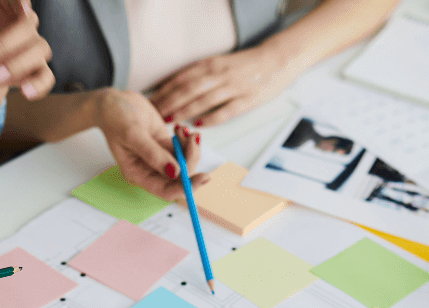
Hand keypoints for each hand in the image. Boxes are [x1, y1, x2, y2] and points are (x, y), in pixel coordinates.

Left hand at [0, 0, 52, 99]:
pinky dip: (39, 85)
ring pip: (39, 50)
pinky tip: (24, 92)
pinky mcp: (38, 69)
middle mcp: (26, 25)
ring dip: (16, 65)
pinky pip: (47, 77)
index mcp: (8, 8)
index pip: (20, 0)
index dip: (23, 3)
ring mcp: (35, 47)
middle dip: (4, 44)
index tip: (22, 7)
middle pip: (28, 27)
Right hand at [95, 89, 208, 200]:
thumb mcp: (132, 134)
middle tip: (192, 139)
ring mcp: (160, 158)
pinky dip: (188, 139)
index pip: (166, 191)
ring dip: (190, 147)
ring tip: (181, 128)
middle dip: (191, 159)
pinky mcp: (166, 145)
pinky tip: (179, 127)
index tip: (203, 177)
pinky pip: (185, 149)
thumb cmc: (115, 118)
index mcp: (138, 174)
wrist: (113, 101)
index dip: (186, 188)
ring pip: (185, 162)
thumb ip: (153, 154)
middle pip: (181, 178)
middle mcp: (150, 170)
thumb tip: (174, 172)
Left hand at [149, 46, 299, 126]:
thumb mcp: (220, 63)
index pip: (181, 78)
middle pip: (188, 89)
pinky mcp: (247, 100)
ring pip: (203, 100)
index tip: (150, 102)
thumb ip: (200, 74)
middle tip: (154, 115)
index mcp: (211, 64)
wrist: (277, 60)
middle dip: (169, 102)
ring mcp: (233, 87)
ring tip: (170, 121)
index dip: (164, 91)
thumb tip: (176, 87)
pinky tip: (198, 125)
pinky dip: (211, 118)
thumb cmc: (247, 64)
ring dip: (184, 111)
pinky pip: (226, 111)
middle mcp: (220, 74)